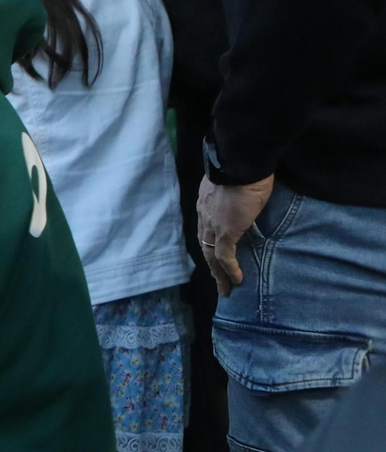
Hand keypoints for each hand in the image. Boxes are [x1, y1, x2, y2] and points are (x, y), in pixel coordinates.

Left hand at [197, 175, 274, 295]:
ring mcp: (213, 224)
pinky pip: (225, 256)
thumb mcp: (236, 181)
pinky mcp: (226, 231)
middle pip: (205, 245)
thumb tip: (246, 196)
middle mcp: (205, 215)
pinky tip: (237, 280)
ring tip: (226, 289)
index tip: (215, 256)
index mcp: (206, 202)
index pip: (205, 229)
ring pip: (211, 255)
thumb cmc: (245, 166)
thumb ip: (235, 193)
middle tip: (218, 281)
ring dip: (218, 273)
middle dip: (211, 264)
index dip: (210, 244)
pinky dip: (230, 269)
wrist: (242, 162)